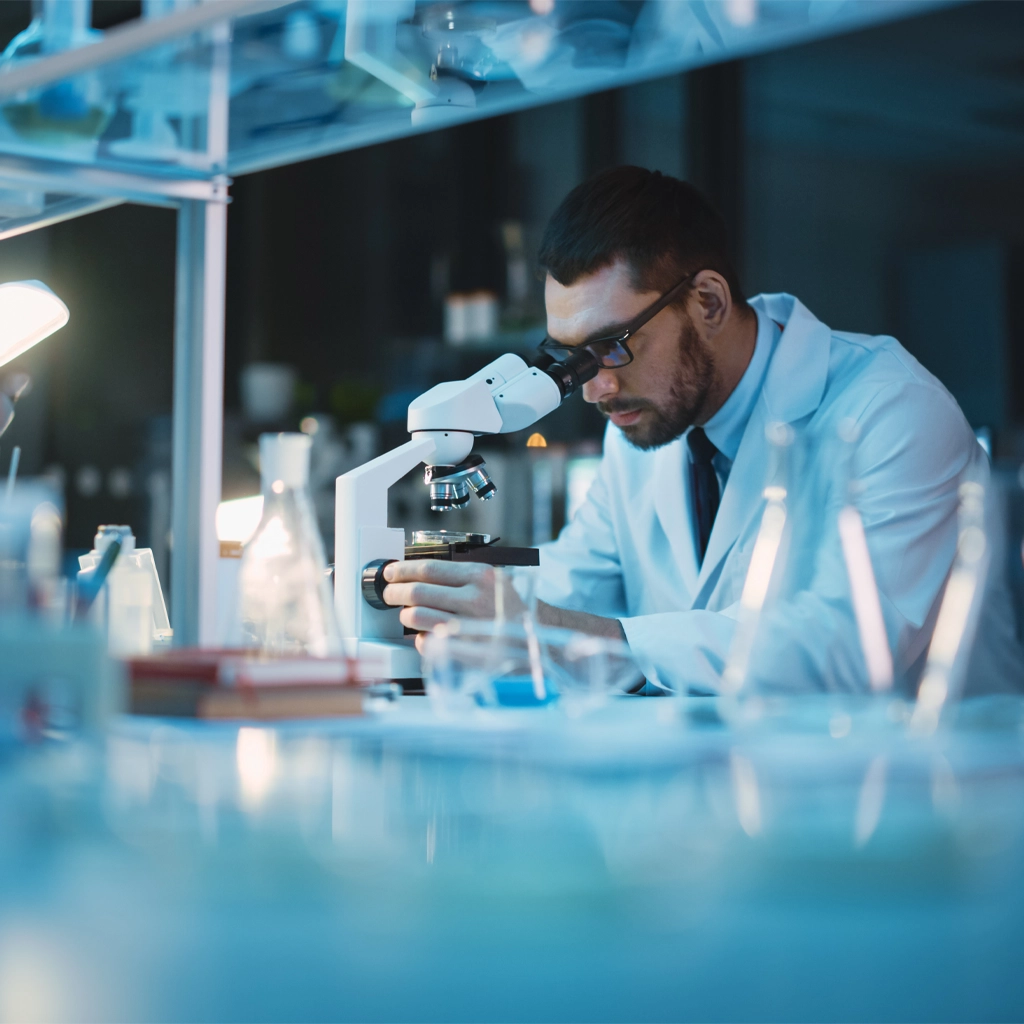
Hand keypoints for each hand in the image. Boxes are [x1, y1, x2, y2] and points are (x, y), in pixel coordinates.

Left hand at [382, 560, 526, 650]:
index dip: (402, 570)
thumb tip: (418, 574)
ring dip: (404, 615)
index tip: (391, 573)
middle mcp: (475, 600)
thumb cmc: (509, 610)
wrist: (535, 642)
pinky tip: (425, 635)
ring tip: (406, 614)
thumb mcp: (493, 581)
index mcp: (481, 577)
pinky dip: (419, 638)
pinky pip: (426, 642)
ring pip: (416, 617)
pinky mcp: (463, 652)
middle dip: (395, 592)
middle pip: (417, 592)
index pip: (429, 568)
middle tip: (389, 594)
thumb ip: (461, 576)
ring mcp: (468, 627)